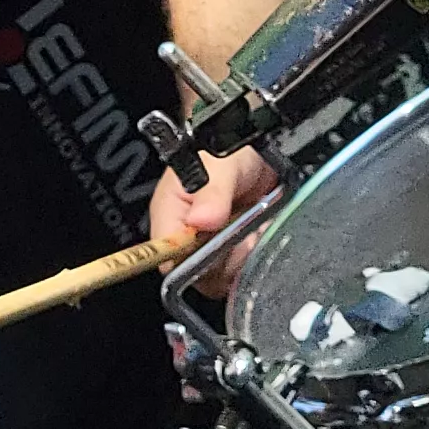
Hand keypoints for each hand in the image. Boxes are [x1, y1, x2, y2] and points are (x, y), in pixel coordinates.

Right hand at [146, 146, 276, 294]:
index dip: (193, 261)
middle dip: (227, 260)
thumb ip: (213, 192)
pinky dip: (256, 259)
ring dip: (245, 259)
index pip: (168, 257)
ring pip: (222, 277)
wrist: (261, 153)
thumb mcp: (221, 164)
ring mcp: (212, 247)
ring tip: (255, 231)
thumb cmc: (231, 152)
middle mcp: (187, 236)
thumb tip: (201, 220)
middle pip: (197, 274)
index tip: (222, 246)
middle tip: (246, 234)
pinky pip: (242, 272)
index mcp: (170, 215)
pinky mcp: (234, 253)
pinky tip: (261, 237)